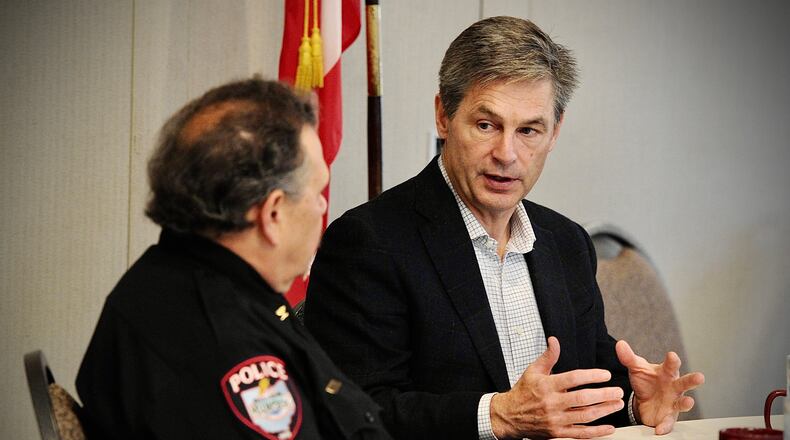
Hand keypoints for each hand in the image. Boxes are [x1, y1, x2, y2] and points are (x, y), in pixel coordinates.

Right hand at [490, 336, 625, 438]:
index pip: (573, 378)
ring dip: (604, 410)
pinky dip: (596, 432)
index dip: (591, 376)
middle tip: (618, 391)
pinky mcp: (557, 433)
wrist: (509, 416)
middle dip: (603, 394)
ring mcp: (555, 419)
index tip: (605, 374)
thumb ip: (548, 356)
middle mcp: (552, 403)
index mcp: (547, 385)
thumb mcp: (533, 370)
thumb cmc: (523, 392)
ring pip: (584, 416)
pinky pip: (580, 433)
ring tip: (617, 404)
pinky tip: (609, 427)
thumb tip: (555, 340)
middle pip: (582, 398)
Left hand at [616, 340, 704, 434]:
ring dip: (686, 403)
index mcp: (667, 372)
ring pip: (682, 403)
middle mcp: (674, 387)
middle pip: (684, 382)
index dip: (672, 360)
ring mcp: (673, 402)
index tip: (672, 355)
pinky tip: (660, 429)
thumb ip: (628, 357)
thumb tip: (620, 344)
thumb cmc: (646, 380)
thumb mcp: (636, 368)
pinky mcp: (668, 417)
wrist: (644, 399)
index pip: (671, 364)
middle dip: (692, 380)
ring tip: (688, 402)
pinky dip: (665, 426)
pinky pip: (668, 423)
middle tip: (700, 377)